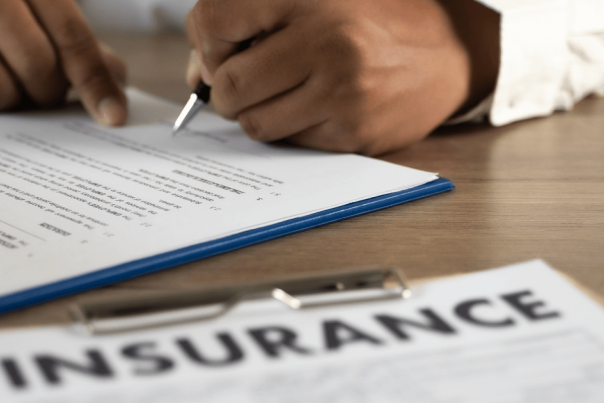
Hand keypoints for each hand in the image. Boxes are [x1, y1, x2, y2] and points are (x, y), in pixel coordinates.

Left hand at [185, 0, 497, 154]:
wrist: (451, 49)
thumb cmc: (372, 18)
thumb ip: (251, 21)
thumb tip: (199, 74)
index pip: (215, 20)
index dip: (207, 41)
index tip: (224, 49)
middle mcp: (327, 40)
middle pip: (231, 85)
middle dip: (228, 90)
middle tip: (247, 82)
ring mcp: (343, 90)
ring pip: (255, 124)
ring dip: (258, 114)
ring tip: (286, 92)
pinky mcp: (355, 130)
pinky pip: (291, 142)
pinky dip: (293, 129)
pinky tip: (318, 106)